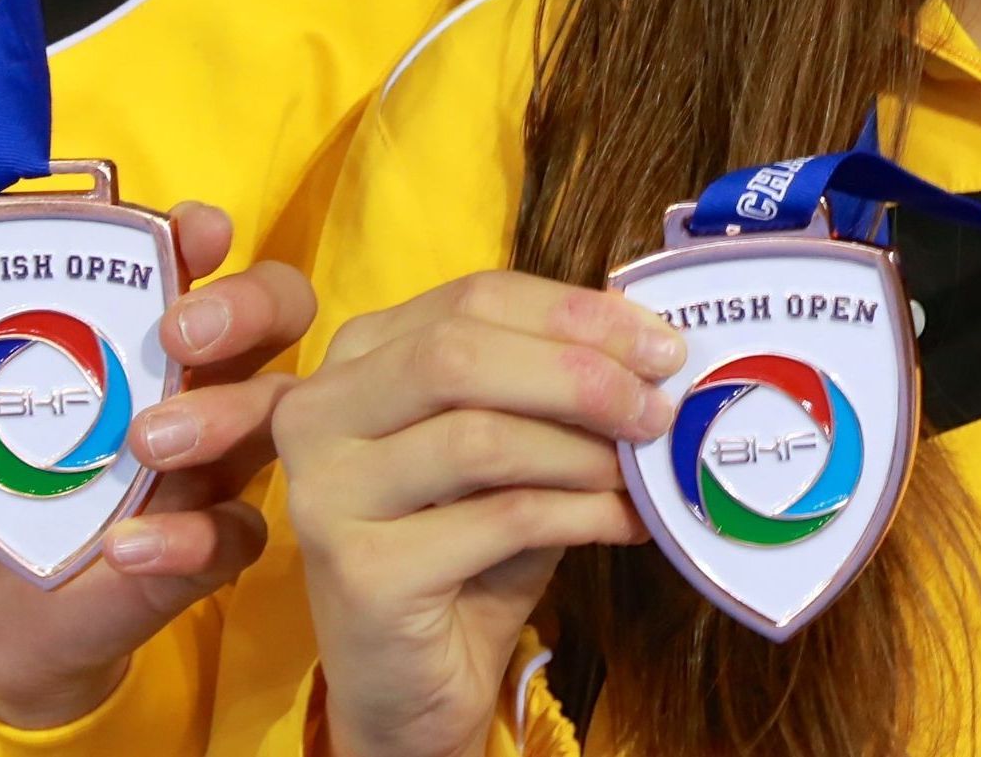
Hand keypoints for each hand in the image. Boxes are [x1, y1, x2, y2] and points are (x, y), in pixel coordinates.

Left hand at [0, 201, 315, 727]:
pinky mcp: (207, 548)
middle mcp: (197, 381)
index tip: (190, 233)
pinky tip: (124, 549)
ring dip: (224, 415)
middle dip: (248, 305)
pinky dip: (191, 538)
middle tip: (180, 335)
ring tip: (147, 443)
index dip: (205, 233)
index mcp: (137, 330)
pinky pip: (237, 534)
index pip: (202, 256)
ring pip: (278, 413)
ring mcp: (213, 463)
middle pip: (280, 311)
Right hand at [272, 270, 684, 756]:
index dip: (576, 313)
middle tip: (657, 406)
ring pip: (479, 437)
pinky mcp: (361, 572)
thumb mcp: (513, 445)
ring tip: (639, 472)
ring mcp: (327, 493)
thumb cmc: (468, 548)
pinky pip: (499, 519)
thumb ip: (554, 384)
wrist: (411, 683)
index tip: (661, 344)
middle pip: (461, 354)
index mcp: (359, 354)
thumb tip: (648, 340)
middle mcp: (319, 412)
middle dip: (580, 373)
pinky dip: (582, 515)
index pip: (474, 295)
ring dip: (583, 451)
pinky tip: (625, 524)